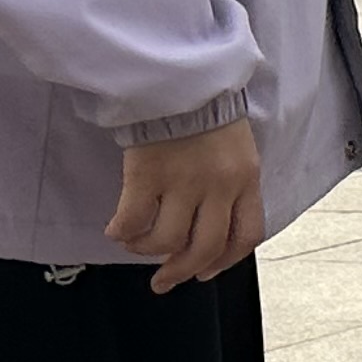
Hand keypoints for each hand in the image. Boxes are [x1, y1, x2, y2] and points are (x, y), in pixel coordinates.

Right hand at [109, 119, 262, 292]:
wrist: (182, 80)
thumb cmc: (209, 113)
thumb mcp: (238, 151)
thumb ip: (231, 185)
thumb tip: (211, 224)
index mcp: (247, 180)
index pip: (247, 235)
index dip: (225, 262)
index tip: (206, 274)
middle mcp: (219, 187)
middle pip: (205, 247)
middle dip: (183, 271)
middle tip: (164, 281)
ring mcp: (184, 182)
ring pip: (168, 239)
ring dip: (147, 250)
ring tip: (135, 244)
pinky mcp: (147, 174)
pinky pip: (133, 219)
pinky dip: (122, 232)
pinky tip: (115, 231)